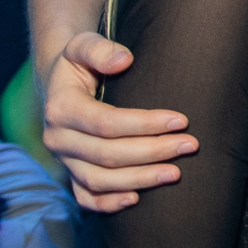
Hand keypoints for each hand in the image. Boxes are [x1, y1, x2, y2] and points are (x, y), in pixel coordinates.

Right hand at [40, 32, 198, 212]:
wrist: (60, 82)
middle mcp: (58, 138)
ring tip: (175, 173)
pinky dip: (108, 203)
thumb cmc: (82, 61)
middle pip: (107, 155)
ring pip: (99, 180)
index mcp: (61, 107)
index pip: (106, 123)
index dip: (144, 124)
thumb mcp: (83, 44)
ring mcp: (64, 160)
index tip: (180, 120)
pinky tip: (136, 199)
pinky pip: (85, 197)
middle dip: (152, 152)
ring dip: (139, 179)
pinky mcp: (70, 173)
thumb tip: (124, 60)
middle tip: (190, 145)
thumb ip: (99, 49)